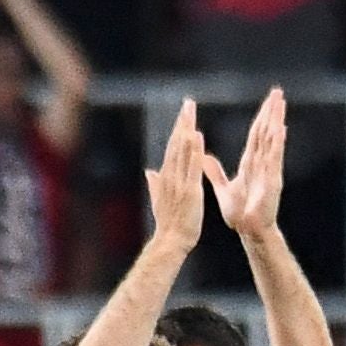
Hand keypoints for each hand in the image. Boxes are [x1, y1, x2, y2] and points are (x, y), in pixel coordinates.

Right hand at [142, 98, 211, 251]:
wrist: (171, 241)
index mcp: (167, 177)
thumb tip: (149, 171)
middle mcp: (171, 176)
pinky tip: (197, 136)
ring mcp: (179, 182)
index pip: (172, 149)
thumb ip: (155, 184)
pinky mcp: (189, 190)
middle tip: (188, 103)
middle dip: (182, 122)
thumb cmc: (168, 223)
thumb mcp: (160, 200)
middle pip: (176, 144)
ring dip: (187, 130)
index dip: (178, 130)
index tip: (184, 114)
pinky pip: (191, 166)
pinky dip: (193, 150)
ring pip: (182, 151)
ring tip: (191, 112)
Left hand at [203, 89, 287, 239]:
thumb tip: (206, 157)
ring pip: (272, 140)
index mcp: (251, 163)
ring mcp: (269, 170)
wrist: (248, 231)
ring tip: (281, 103)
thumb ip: (216, 172)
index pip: (256, 134)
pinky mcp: (272, 180)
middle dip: (271, 111)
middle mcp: (262, 163)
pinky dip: (277, 143)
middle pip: (266, 131)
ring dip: (276, 120)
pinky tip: (280, 128)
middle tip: (277, 92)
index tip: (267, 101)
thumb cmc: (240, 213)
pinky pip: (273, 158)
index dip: (261, 117)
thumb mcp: (224, 188)